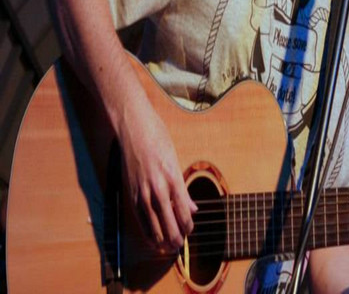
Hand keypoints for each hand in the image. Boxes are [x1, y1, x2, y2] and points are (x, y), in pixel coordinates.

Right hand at [118, 99, 196, 252]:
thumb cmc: (157, 139)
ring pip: (153, 225)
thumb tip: (192, 208)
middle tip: (180, 245)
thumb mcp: (175, 160)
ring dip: (161, 239)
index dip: (187, 225)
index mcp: (172, 178)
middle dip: (175, 237)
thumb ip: (182, 188)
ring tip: (168, 247)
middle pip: (168, 223)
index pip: (182, 211)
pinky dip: (146, 231)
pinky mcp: (131, 193)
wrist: (134, 127)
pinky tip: (151, 238)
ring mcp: (142, 192)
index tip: (190, 231)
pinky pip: (139, 219)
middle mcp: (157, 188)